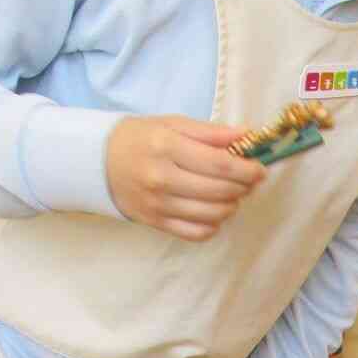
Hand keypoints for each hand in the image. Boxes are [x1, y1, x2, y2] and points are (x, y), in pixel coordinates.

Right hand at [106, 115, 264, 240]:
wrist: (97, 162)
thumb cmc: (140, 139)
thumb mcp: (172, 124)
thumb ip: (211, 132)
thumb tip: (247, 135)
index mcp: (166, 146)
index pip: (219, 163)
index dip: (247, 170)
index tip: (260, 170)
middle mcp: (161, 177)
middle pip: (220, 191)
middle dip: (243, 188)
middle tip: (248, 181)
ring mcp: (158, 204)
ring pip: (213, 214)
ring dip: (232, 205)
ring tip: (232, 194)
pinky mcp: (156, 222)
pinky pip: (197, 233)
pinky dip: (214, 225)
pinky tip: (213, 211)